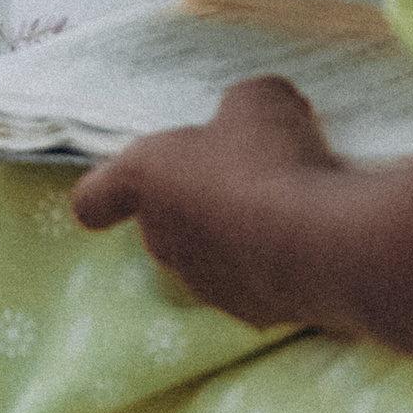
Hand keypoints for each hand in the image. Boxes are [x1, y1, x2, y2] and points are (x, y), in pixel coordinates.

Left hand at [71, 76, 343, 328]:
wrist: (319, 242)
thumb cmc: (269, 157)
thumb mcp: (257, 99)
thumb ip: (237, 109)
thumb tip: (246, 120)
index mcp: (144, 178)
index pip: (93, 200)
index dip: (109, 189)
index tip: (135, 178)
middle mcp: (162, 238)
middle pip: (162, 220)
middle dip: (197, 197)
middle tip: (241, 169)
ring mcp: (203, 283)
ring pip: (209, 253)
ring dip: (236, 232)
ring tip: (285, 203)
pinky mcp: (248, 314)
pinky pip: (252, 279)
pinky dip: (272, 262)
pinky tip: (307, 237)